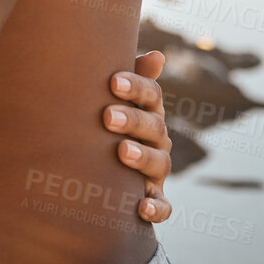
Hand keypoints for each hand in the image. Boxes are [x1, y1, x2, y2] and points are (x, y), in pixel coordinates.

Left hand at [102, 50, 172, 222]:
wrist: (101, 170)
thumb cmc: (104, 123)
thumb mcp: (111, 100)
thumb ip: (126, 77)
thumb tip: (157, 55)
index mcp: (148, 111)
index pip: (151, 95)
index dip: (135, 86)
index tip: (113, 82)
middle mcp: (157, 139)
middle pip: (154, 126)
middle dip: (132, 120)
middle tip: (107, 116)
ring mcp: (157, 170)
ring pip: (159, 163)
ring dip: (142, 157)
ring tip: (122, 151)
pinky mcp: (154, 198)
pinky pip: (163, 206)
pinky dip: (156, 207)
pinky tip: (141, 205)